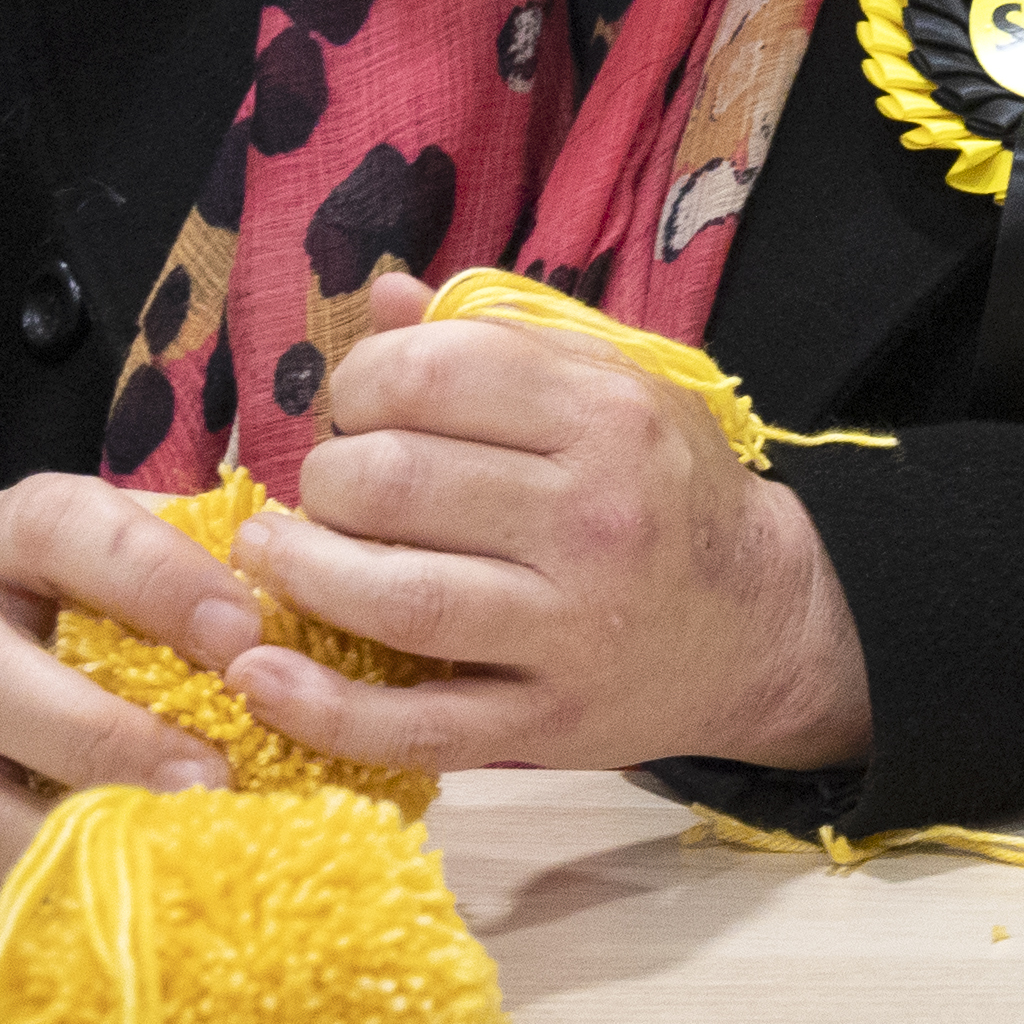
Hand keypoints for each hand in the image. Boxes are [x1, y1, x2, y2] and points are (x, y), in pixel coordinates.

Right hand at [0, 487, 265, 922]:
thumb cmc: (65, 588)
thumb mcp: (117, 539)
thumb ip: (199, 552)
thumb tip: (316, 585)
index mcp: (5, 536)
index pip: (66, 535)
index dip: (155, 580)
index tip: (245, 633)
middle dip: (102, 738)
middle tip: (211, 775)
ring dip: (64, 835)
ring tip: (163, 852)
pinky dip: (28, 893)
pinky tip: (108, 893)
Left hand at [225, 278, 870, 778]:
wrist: (764, 622)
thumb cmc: (668, 489)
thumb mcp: (613, 389)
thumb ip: (502, 342)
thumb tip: (385, 298)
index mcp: (608, 416)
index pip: (434, 376)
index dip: (359, 383)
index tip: (356, 408)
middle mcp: (593, 516)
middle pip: (395, 483)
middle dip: (325, 479)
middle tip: (328, 489)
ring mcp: (571, 627)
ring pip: (395, 597)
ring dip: (301, 573)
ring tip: (274, 555)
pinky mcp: (548, 720)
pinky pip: (413, 725)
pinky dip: (320, 706)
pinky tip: (259, 674)